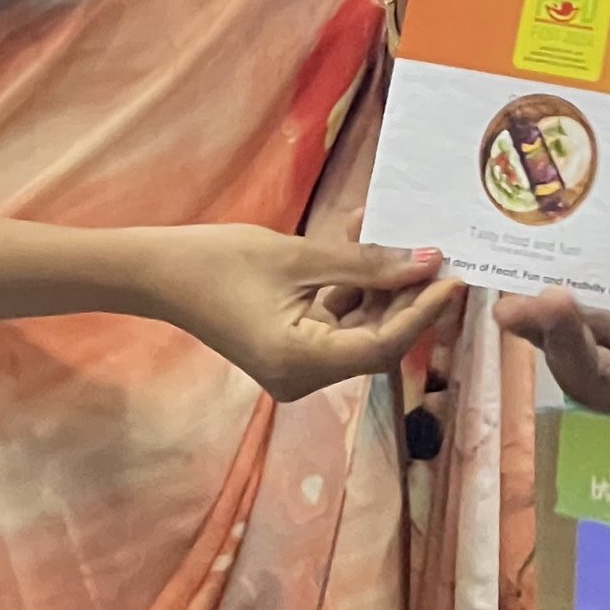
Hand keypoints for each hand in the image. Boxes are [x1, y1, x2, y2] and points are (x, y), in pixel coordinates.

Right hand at [138, 226, 463, 402]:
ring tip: (391, 231)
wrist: (156, 272)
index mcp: (302, 365)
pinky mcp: (290, 349)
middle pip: (376, 340)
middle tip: (433, 250)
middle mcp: (303, 378)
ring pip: (359, 328)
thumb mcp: (298, 258)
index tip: (453, 278)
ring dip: (378, 284)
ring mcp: (296, 367)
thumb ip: (365, 263)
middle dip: (405, 294)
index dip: (423, 312)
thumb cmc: (217, 262)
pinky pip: (335, 322)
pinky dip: (351, 288)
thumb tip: (425, 261)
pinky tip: (360, 242)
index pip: (383, 346)